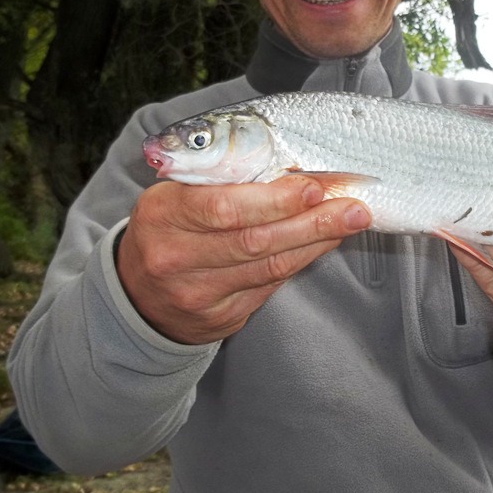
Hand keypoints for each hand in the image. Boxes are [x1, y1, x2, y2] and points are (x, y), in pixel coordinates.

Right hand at [116, 175, 370, 344]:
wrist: (140, 293)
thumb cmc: (170, 229)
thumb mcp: (178, 195)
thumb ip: (226, 184)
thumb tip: (296, 175)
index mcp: (162, 214)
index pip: (224, 208)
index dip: (274, 199)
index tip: (313, 187)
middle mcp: (174, 257)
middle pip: (254, 240)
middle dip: (311, 221)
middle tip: (352, 206)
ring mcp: (196, 293)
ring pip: (269, 266)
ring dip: (317, 240)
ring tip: (351, 220)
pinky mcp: (219, 317)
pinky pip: (270, 285)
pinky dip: (303, 260)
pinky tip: (324, 242)